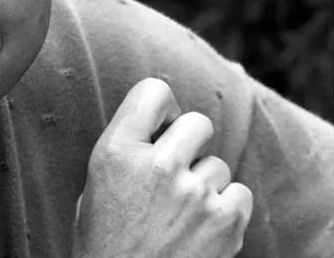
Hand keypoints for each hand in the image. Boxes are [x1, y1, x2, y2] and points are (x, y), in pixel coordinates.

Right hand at [72, 78, 252, 257]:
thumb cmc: (104, 242)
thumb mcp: (95, 186)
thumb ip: (126, 150)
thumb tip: (161, 126)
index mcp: (115, 152)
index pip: (153, 92)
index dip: (163, 108)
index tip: (162, 128)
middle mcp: (156, 165)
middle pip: (198, 123)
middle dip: (190, 144)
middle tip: (177, 169)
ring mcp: (194, 193)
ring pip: (218, 165)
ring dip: (205, 184)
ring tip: (182, 213)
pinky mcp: (225, 221)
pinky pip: (239, 193)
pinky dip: (226, 209)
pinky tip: (201, 228)